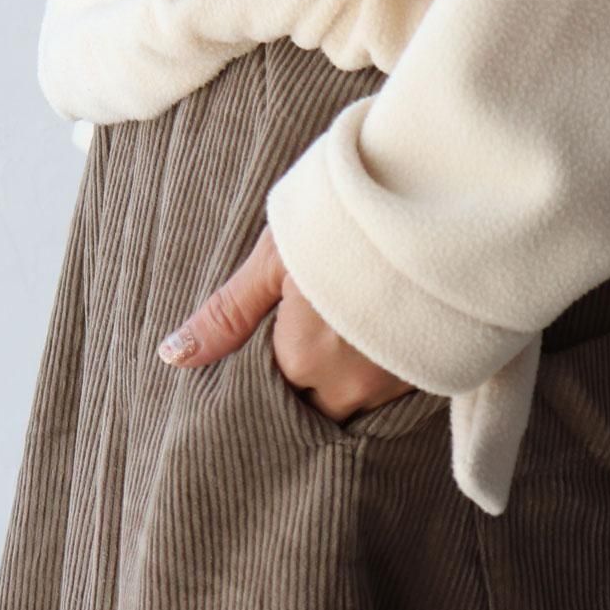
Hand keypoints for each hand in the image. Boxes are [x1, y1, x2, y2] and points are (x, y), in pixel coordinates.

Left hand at [155, 223, 416, 421]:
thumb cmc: (345, 223)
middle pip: (315, 406)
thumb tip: (173, 356)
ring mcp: (395, 385)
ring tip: (344, 331)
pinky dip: (380, 370)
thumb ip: (228, 314)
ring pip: (355, 402)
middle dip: (307, 382)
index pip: (272, 394)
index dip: (271, 367)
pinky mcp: (431, 373)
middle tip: (310, 333)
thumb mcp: (276, 258)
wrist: (436, 202)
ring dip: (345, 377)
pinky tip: (378, 334)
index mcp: (301, 361)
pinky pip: (392, 393)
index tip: (276, 337)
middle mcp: (349, 386)